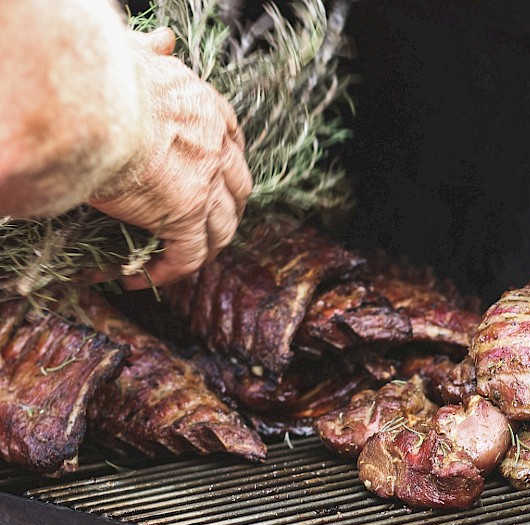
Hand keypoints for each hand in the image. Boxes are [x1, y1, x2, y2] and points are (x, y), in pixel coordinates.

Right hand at [88, 27, 252, 288]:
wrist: (91, 103)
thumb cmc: (101, 77)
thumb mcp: (134, 53)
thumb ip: (150, 52)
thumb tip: (164, 41)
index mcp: (206, 108)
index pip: (231, 138)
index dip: (226, 160)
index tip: (216, 172)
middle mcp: (215, 146)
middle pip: (238, 186)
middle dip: (227, 206)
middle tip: (206, 222)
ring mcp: (205, 184)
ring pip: (222, 228)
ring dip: (205, 245)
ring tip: (178, 257)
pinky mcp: (184, 215)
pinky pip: (189, 256)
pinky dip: (169, 271)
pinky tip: (140, 279)